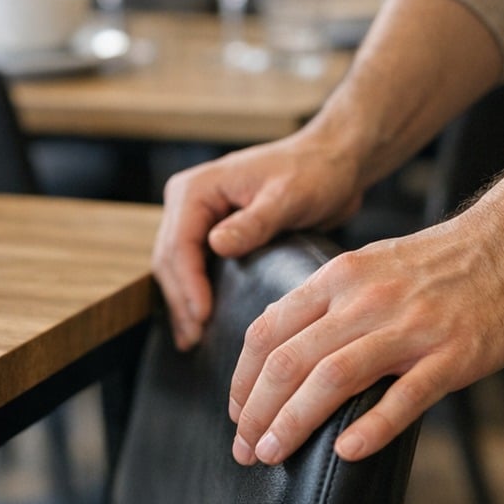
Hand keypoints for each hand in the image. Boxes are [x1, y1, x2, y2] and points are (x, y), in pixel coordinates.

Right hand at [152, 132, 365, 349]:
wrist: (333, 162)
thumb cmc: (314, 172)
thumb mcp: (287, 197)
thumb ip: (253, 222)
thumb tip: (216, 246)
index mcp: (197, 188)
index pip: (178, 244)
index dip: (188, 285)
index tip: (203, 317)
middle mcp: (189, 201)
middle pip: (170, 259)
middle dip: (181, 301)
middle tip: (194, 340)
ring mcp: (198, 218)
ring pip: (175, 268)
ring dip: (183, 304)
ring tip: (193, 340)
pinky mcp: (213, 233)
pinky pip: (193, 268)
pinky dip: (194, 295)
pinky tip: (200, 323)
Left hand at [228, 207, 503, 465]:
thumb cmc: (434, 265)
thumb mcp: (365, 266)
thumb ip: (321, 302)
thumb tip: (273, 342)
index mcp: (338, 278)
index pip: (268, 332)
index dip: (243, 380)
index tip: (236, 414)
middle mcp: (366, 300)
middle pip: (290, 361)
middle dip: (258, 413)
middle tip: (246, 450)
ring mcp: (411, 328)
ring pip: (334, 378)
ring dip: (295, 423)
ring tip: (273, 454)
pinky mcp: (454, 355)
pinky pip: (406, 396)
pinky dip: (372, 427)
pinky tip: (345, 454)